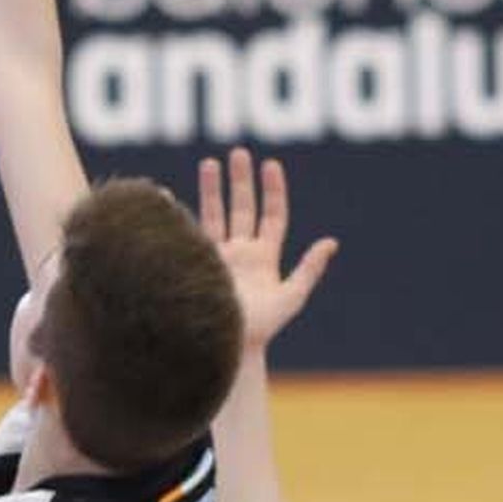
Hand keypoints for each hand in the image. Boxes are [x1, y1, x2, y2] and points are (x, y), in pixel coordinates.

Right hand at [199, 148, 337, 353]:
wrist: (225, 348)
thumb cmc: (261, 328)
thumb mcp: (291, 297)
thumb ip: (309, 269)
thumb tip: (331, 242)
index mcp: (264, 257)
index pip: (271, 216)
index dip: (273, 190)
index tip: (271, 164)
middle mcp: (240, 252)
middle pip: (241, 208)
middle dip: (240, 180)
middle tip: (238, 153)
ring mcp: (215, 256)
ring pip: (214, 214)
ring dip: (212, 189)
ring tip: (210, 162)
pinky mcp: (193, 262)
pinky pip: (187, 233)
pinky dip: (179, 214)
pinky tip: (171, 197)